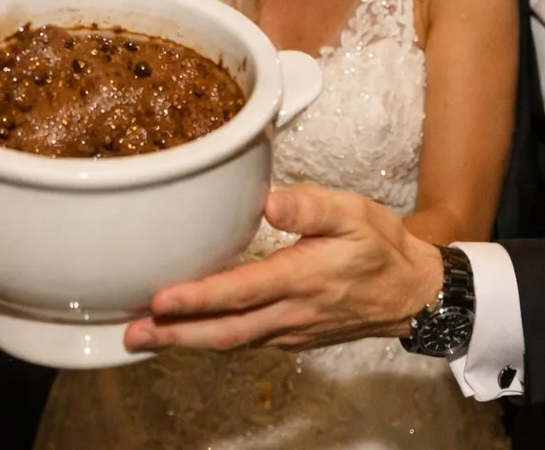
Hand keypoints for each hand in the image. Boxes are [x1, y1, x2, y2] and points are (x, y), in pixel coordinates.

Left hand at [124, 184, 442, 352]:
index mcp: (306, 277)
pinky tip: (187, 332)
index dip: (200, 298)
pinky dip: (211, 340)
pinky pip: (244, 343)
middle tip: (132, 333)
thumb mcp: (355, 212)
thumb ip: (313, 206)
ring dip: (187, 342)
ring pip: (232, 342)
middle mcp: (294, 311)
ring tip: (144, 337)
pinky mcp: (291, 337)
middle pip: (226, 331)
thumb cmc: (380, 247)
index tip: (161, 299)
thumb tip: (270, 202)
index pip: (244, 291)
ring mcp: (291, 330)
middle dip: (176, 334)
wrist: (412, 292)